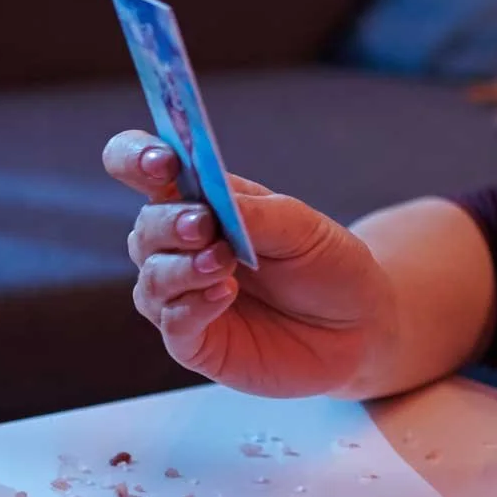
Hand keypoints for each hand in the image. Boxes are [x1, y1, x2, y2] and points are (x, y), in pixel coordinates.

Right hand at [104, 130, 394, 397]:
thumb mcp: (302, 227)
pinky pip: (173, 323)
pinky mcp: (195, 340)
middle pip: (145, 226)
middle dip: (169, 223)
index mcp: (202, 201)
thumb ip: (253, 212)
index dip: (136, 156)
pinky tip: (222, 295)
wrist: (359, 325)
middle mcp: (182, 246)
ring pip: (152, 277)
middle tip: (204, 225)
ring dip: (182, 268)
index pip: (143, 168)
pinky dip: (192, 306)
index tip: (161, 161)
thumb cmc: (327, 265)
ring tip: (223, 263)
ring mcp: (184, 295)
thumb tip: (207, 201)